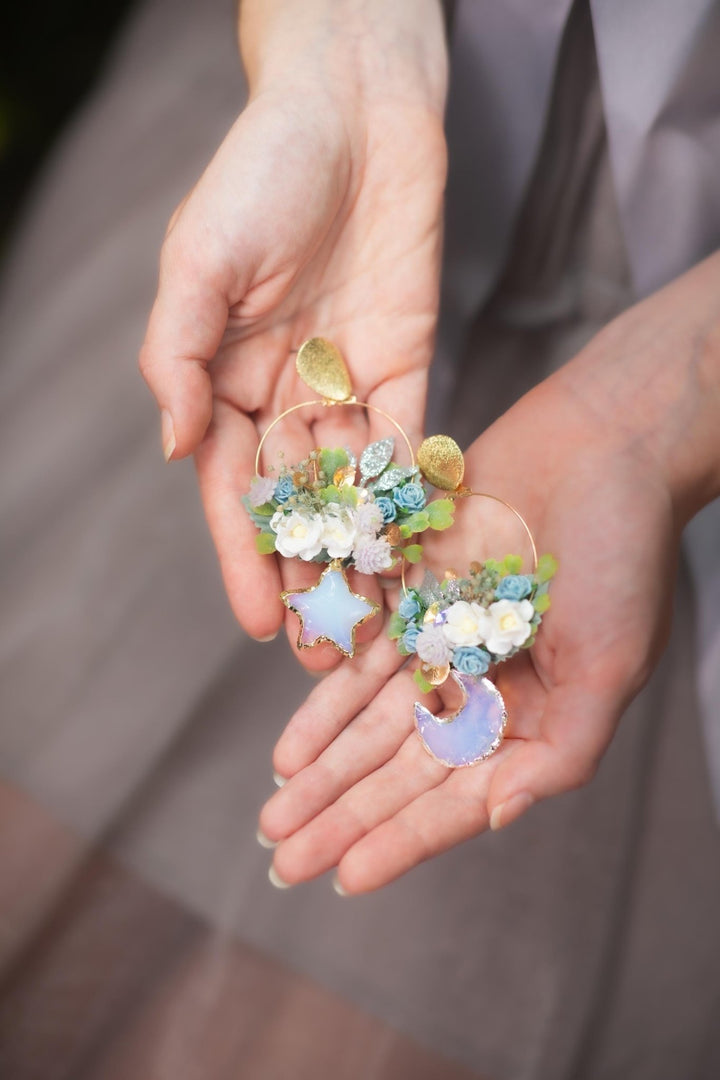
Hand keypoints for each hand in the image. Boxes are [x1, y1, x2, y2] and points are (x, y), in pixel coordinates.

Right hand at [139, 0, 447, 668]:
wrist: (353, 112)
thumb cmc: (258, 176)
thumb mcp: (196, 263)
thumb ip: (179, 357)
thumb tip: (176, 449)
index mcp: (224, 383)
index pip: (235, 492)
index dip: (247, 560)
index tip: (264, 624)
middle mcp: (285, 398)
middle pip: (298, 508)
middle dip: (312, 581)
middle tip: (330, 657)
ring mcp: (348, 388)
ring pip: (355, 494)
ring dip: (365, 561)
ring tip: (380, 630)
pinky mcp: (407, 367)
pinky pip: (409, 446)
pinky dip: (412, 501)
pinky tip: (420, 556)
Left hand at [257, 249, 719, 890]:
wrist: (600, 445)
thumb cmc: (622, 555)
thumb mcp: (609, 667)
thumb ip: (560, 751)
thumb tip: (498, 816)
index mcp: (530, 716)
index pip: (456, 794)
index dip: (402, 838)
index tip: (348, 877)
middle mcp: (480, 687)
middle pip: (398, 766)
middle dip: (343, 814)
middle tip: (286, 861)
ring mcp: (440, 640)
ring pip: (368, 721)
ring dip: (323, 767)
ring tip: (275, 815)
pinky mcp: (409, 592)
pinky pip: (357, 653)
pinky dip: (324, 699)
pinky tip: (289, 743)